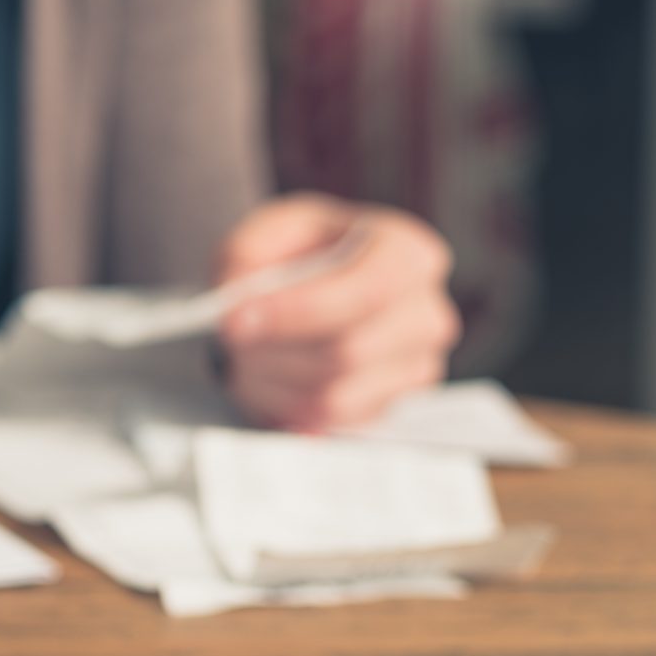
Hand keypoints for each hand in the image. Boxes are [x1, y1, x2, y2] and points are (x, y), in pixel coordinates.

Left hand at [214, 195, 460, 433]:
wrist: (310, 288)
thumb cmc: (299, 256)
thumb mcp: (265, 234)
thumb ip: (246, 255)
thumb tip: (236, 299)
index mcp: (406, 253)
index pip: (367, 290)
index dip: (298, 311)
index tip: (237, 319)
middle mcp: (424, 313)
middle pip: (348, 351)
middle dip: (274, 350)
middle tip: (231, 337)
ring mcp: (416, 365)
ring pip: (333, 395)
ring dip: (273, 380)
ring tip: (249, 353)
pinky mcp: (392, 406)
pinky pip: (328, 421)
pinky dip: (284, 404)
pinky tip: (272, 374)